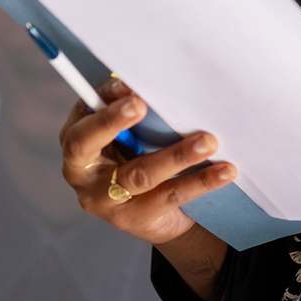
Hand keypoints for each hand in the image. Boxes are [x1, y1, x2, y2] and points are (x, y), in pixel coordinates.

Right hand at [59, 78, 239, 247]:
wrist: (156, 214)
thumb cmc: (138, 156)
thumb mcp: (130, 134)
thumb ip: (132, 110)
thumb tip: (147, 82)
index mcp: (76, 142)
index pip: (79, 116)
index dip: (100, 101)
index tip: (127, 86)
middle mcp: (81, 173)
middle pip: (86, 144)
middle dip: (111, 122)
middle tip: (141, 104)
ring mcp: (105, 200)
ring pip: (140, 174)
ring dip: (177, 155)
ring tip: (208, 141)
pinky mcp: (136, 218)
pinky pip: (170, 195)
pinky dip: (201, 181)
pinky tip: (225, 171)